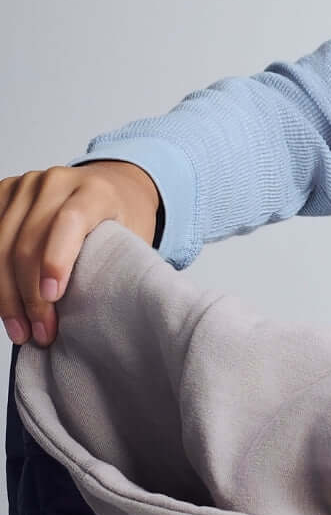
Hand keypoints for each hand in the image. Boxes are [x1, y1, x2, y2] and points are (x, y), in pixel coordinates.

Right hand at [0, 161, 161, 349]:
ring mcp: (26, 185)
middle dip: (29, 296)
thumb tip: (99, 317)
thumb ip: (115, 263)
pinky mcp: (5, 191)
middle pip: (28, 242)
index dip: (56, 261)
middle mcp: (57, 181)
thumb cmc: (123, 217)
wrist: (112, 185)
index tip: (53, 299)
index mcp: (95, 190)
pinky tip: (3, 303)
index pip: (69, 222)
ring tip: (19, 329)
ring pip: (1, 244)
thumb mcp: (134, 237)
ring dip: (6, 294)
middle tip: (39, 332)